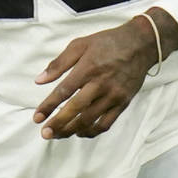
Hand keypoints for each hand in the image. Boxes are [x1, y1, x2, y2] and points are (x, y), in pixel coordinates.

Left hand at [33, 19, 157, 139]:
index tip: (37, 118)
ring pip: (90, 119)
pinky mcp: (123, 103)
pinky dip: (92, 131)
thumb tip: (39, 80)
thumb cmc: (107, 42)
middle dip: (58, 124)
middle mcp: (100, 84)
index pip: (64, 91)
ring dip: (72, 130)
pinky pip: (106, 123)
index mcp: (88, 68)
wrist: (140, 44)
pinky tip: (80, 132)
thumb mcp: (80, 44)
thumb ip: (59, 63)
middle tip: (45, 133)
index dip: (49, 106)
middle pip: (76, 109)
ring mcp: (113, 95)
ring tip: (58, 135)